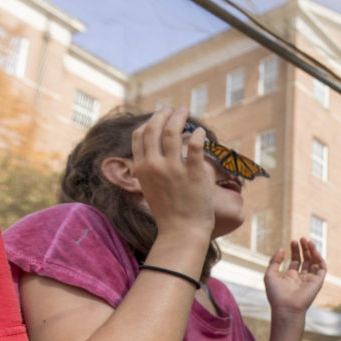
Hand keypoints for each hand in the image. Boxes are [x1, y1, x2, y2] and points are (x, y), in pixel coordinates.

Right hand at [131, 107, 214, 241]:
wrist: (181, 231)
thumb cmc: (168, 212)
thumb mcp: (150, 187)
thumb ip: (150, 168)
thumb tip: (156, 151)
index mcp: (141, 168)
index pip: (140, 135)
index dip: (150, 121)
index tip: (160, 116)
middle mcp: (154, 165)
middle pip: (155, 127)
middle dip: (164, 113)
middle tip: (175, 109)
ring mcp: (173, 169)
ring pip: (172, 131)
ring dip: (179, 116)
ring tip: (186, 111)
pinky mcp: (193, 173)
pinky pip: (194, 145)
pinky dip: (197, 134)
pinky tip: (201, 132)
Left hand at [264, 238, 325, 314]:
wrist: (286, 308)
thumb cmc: (276, 295)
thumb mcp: (270, 275)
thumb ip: (274, 261)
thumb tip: (281, 249)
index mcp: (291, 277)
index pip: (296, 261)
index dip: (295, 250)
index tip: (293, 241)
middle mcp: (302, 278)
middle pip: (306, 260)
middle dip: (304, 249)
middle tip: (301, 238)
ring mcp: (310, 280)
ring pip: (315, 262)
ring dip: (312, 251)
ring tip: (307, 241)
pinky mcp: (318, 282)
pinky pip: (322, 268)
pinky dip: (319, 258)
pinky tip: (313, 251)